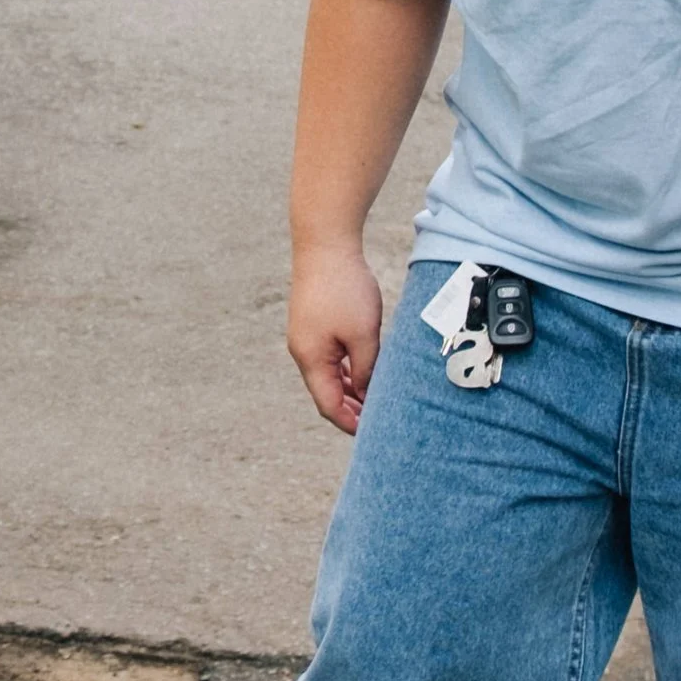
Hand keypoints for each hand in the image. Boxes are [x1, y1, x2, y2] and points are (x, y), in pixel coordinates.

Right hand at [288, 239, 383, 434]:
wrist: (325, 244)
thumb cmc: (345, 288)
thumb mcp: (364, 335)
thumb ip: (367, 370)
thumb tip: (368, 395)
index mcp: (311, 359)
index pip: (328, 405)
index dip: (349, 423)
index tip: (371, 435)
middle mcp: (303, 351)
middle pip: (325, 393)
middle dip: (350, 410)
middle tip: (377, 423)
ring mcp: (305, 337)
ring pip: (328, 375)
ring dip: (349, 389)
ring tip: (374, 401)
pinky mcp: (312, 323)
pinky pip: (328, 357)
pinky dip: (345, 369)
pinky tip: (364, 371)